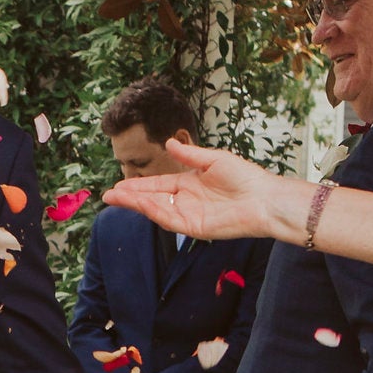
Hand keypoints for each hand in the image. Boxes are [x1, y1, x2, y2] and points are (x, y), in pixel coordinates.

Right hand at [104, 142, 305, 243]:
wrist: (264, 198)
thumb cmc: (245, 178)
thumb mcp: (214, 159)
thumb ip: (189, 154)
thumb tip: (167, 143)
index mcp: (189, 184)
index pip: (158, 185)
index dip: (138, 185)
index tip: (119, 184)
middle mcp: (186, 200)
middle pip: (152, 199)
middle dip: (130, 197)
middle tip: (108, 195)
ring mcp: (189, 215)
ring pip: (157, 210)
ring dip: (136, 205)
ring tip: (116, 198)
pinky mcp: (195, 228)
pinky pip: (170, 220)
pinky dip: (154, 212)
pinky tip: (140, 204)